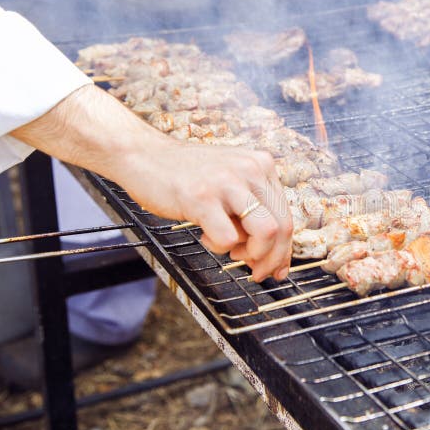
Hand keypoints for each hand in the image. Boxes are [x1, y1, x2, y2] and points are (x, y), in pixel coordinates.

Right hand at [120, 140, 293, 281]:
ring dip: (253, 255)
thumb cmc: (187, 175)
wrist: (143, 155)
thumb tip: (270, 254)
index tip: (277, 268)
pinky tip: (206, 237)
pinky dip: (220, 247)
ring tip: (233, 253)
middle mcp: (251, 170)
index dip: (284, 250)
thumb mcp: (230, 183)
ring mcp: (227, 182)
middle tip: (257, 273)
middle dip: (272, 259)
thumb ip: (251, 210)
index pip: (286, 216)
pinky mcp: (202, 197)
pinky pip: (228, 238)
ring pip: (266, 232)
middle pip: (282, 227)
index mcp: (262, 165)